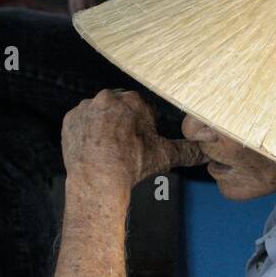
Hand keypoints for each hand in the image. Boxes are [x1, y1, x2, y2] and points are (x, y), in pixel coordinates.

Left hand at [62, 90, 205, 191]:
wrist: (98, 178)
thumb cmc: (131, 165)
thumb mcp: (164, 156)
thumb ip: (187, 150)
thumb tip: (205, 151)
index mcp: (133, 100)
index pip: (142, 108)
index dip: (143, 126)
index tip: (140, 141)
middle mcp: (108, 98)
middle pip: (119, 108)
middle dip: (122, 123)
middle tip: (124, 147)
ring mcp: (87, 108)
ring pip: (99, 114)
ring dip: (103, 126)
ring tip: (107, 149)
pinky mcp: (70, 120)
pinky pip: (80, 122)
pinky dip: (85, 133)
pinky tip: (92, 148)